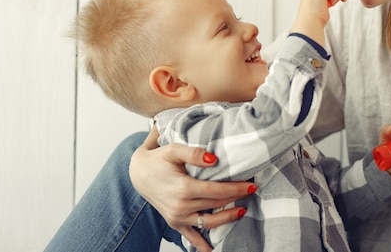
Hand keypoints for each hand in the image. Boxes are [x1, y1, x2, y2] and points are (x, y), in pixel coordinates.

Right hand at [129, 127, 255, 251]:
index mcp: (183, 188)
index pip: (217, 191)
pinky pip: (191, 237)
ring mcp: (177, 217)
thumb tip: (214, 159)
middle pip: (216, 205)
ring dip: (227, 218)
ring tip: (242, 211)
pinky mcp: (174, 223)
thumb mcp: (174, 150)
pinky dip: (203, 245)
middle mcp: (180, 206)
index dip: (236, 189)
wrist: (138, 173)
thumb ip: (194, 153)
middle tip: (252, 191)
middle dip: (236, 199)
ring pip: (209, 222)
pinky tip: (214, 249)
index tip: (251, 186)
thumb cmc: (158, 160)